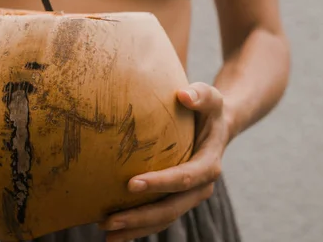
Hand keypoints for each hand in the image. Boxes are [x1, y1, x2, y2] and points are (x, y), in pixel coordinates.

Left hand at [98, 82, 230, 241]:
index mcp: (208, 165)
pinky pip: (157, 217)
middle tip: (109, 220)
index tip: (131, 184)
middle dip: (140, 217)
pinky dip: (137, 226)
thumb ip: (201, 94)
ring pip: (162, 219)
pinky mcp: (176, 199)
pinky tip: (113, 230)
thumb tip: (183, 94)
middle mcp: (200, 187)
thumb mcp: (211, 96)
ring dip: (135, 228)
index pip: (184, 179)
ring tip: (105, 232)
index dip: (160, 183)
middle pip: (171, 208)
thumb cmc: (207, 108)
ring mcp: (188, 197)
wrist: (217, 127)